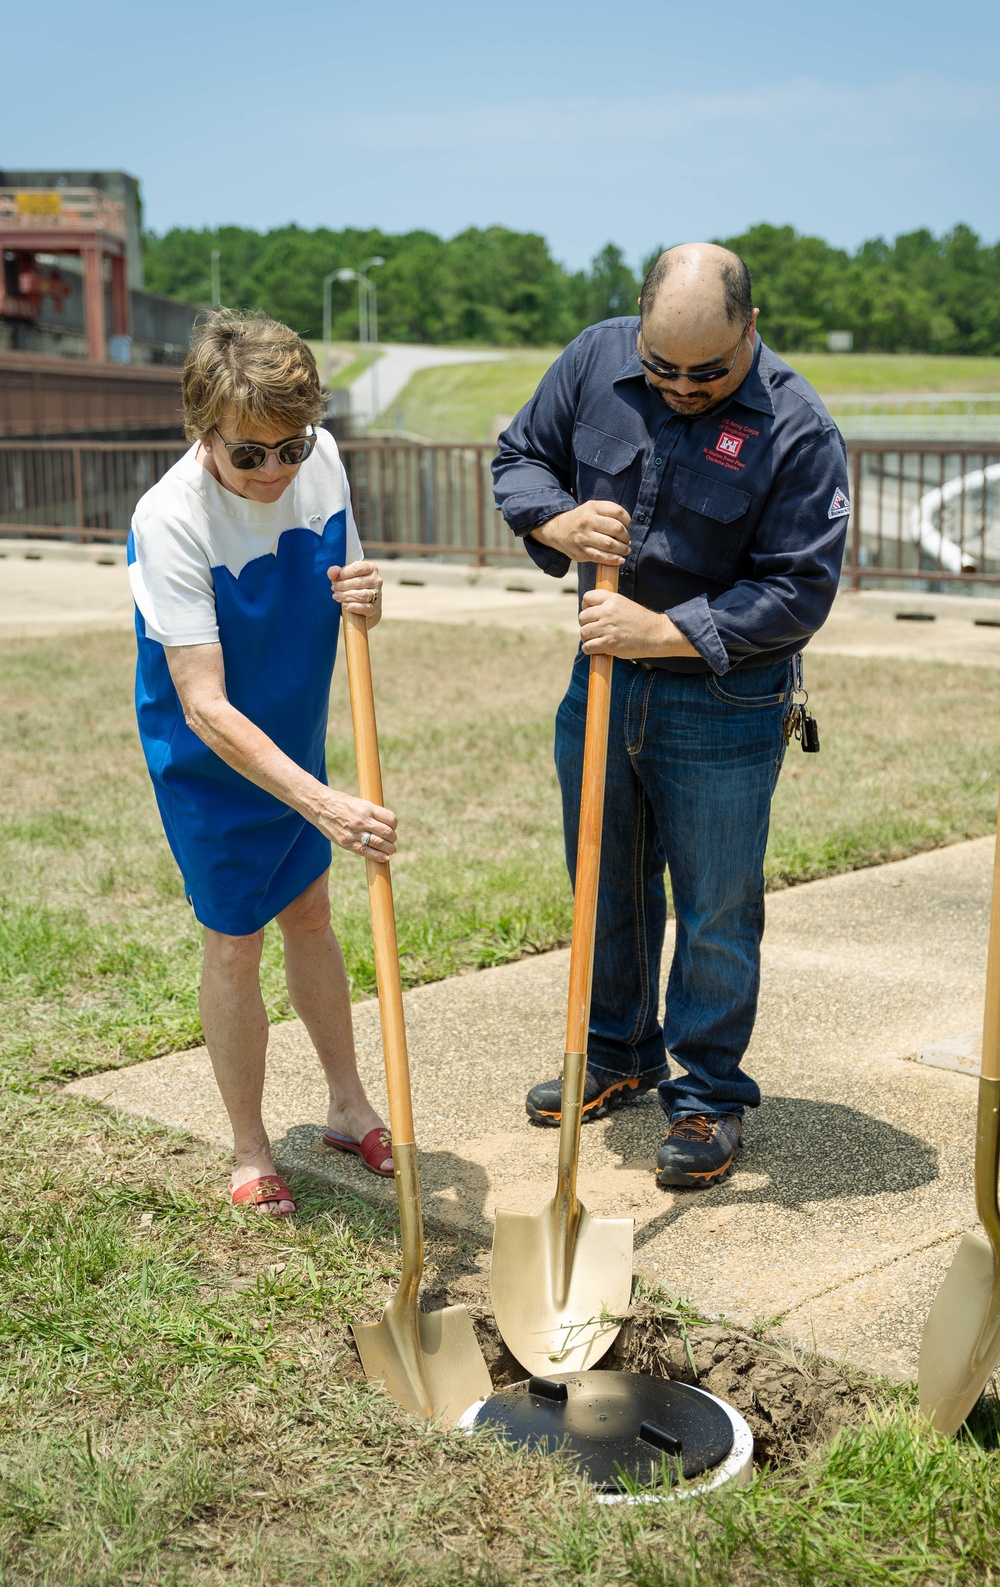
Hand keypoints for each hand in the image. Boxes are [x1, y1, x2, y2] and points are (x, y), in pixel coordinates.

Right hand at [316, 790, 396, 862]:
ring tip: (390, 850)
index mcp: (367, 808)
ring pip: (379, 844)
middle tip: (392, 840)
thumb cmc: (342, 804)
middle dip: (393, 838)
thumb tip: (386, 825)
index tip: (392, 827)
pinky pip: (365, 851)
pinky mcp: (346, 843)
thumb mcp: (359, 803)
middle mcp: (362, 820)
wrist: (320, 806)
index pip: (390, 819)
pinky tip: (384, 858)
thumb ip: (372, 813)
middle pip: (387, 833)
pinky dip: (378, 856)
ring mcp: (354, 832)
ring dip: (389, 849)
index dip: (394, 825)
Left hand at [329, 560, 382, 624]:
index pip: (356, 568)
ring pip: (362, 595)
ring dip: (346, 596)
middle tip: (333, 588)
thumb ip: (335, 572)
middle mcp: (376, 580)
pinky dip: (354, 607)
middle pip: (358, 582)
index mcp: (370, 568)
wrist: (362, 606)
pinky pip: (365, 608)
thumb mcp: (343, 577)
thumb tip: (333, 572)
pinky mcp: (375, 608)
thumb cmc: (351, 587)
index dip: (343, 574)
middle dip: (342, 586)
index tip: (335, 579)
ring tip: (336, 596)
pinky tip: (345, 605)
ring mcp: (378, 594)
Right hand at [530, 500, 630, 563]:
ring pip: (610, 544)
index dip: (627, 521)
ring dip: (622, 549)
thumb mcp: (592, 508)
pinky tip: (620, 559)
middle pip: (616, 529)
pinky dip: (613, 560)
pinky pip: (601, 557)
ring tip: (625, 550)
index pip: (618, 512)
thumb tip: (626, 534)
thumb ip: (609, 515)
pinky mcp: (581, 551)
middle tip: (626, 541)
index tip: (626, 526)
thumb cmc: (581, 520)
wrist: (558, 530)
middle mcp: (587, 521)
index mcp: (592, 507)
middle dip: (626, 537)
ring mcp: (583, 537)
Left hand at [579, 590, 695, 659]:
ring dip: (588, 638)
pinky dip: (590, 649)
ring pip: (583, 632)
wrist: (657, 634)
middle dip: (586, 624)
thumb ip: (609, 605)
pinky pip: (588, 647)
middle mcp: (608, 611)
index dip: (586, 607)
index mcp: (612, 599)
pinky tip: (598, 649)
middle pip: (582, 617)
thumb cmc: (642, 622)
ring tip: (597, 640)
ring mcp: (607, 627)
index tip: (591, 615)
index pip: (587, 597)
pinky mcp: (608, 643)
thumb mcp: (625, 605)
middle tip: (596, 630)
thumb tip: (590, 612)